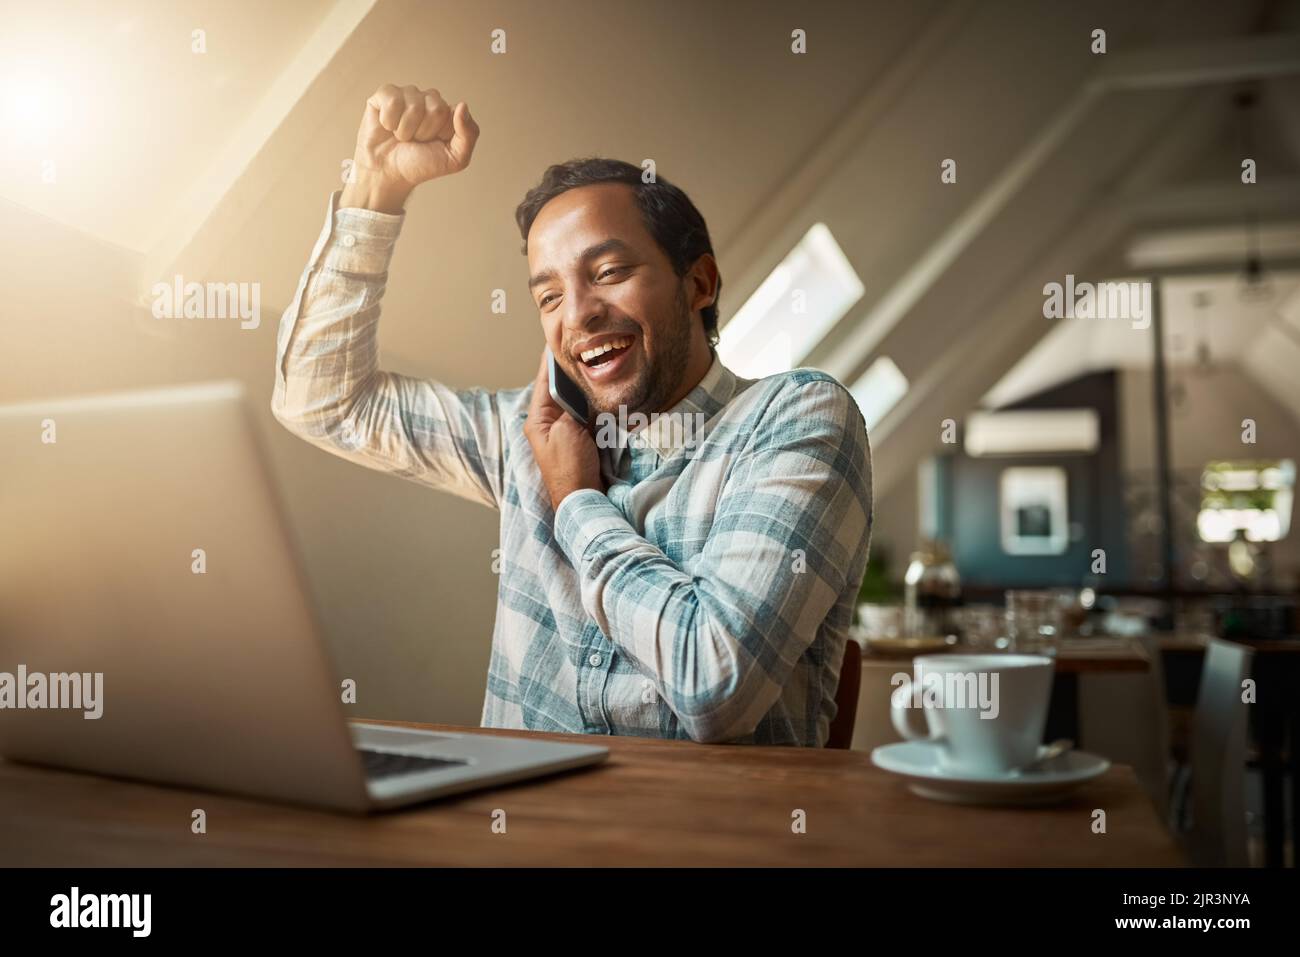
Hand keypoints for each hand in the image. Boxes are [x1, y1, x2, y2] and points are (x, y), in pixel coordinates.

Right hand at [341, 83, 479, 212]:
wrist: (388, 173)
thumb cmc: (420, 165)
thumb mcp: (455, 158)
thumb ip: (469, 134)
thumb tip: (462, 105)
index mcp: (447, 112)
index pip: (453, 112)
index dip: (442, 132)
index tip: (434, 143)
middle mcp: (428, 99)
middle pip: (436, 107)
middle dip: (425, 132)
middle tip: (416, 141)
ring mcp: (407, 95)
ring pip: (414, 105)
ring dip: (406, 130)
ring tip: (402, 136)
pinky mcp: (385, 94)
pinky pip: (392, 100)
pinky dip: (389, 121)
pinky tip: (388, 127)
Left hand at [523, 352, 602, 510]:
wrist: (583, 500)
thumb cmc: (568, 470)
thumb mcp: (566, 432)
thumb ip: (572, 407)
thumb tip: (581, 390)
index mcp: (538, 419)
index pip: (545, 380)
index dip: (552, 359)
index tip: (559, 338)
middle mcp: (551, 423)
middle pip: (563, 388)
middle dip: (574, 371)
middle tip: (585, 349)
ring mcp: (568, 431)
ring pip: (579, 400)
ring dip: (589, 388)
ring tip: (597, 366)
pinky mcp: (584, 440)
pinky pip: (591, 415)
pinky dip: (599, 404)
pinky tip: (607, 392)